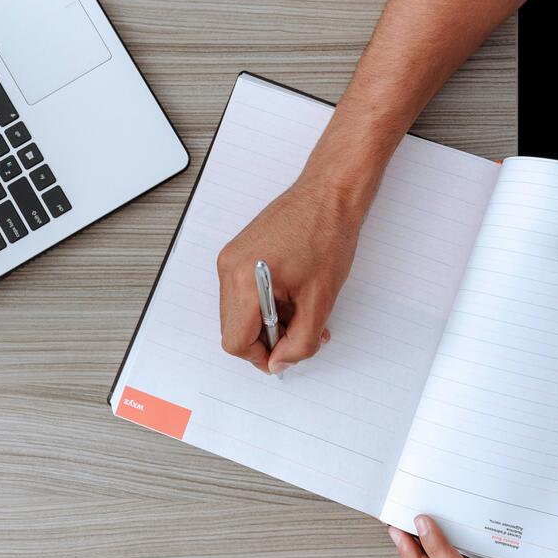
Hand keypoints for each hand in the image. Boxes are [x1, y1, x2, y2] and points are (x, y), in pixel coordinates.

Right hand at [216, 172, 363, 373]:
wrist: (329, 194)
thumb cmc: (327, 235)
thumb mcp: (321, 300)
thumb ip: (300, 341)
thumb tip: (282, 363)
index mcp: (244, 280)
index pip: (235, 341)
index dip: (261, 357)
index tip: (284, 357)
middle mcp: (229, 267)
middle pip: (233, 328)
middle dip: (267, 339)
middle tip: (300, 333)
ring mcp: (231, 257)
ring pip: (239, 312)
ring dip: (268, 322)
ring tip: (301, 311)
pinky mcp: (239, 252)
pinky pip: (243, 293)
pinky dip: (265, 303)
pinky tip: (292, 295)